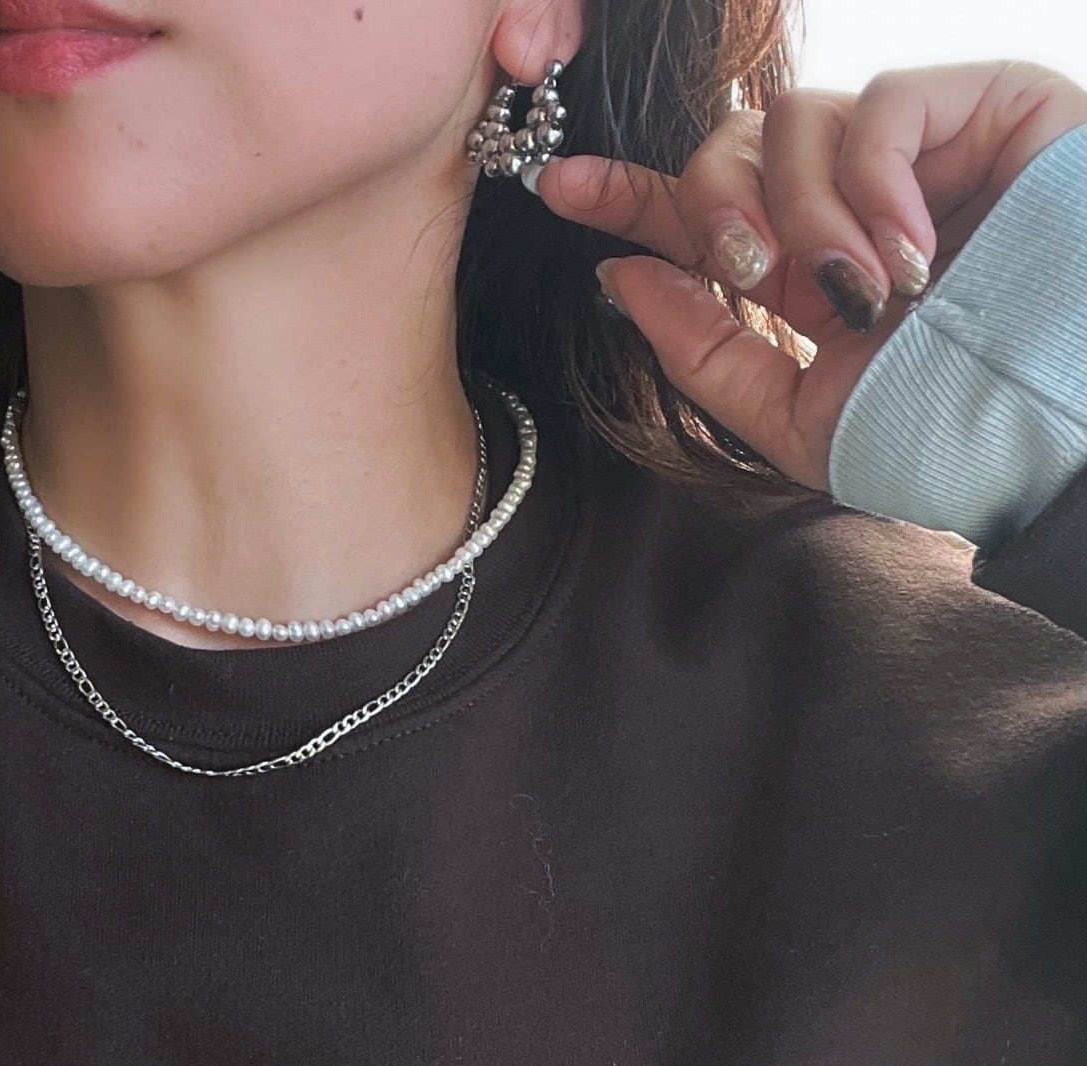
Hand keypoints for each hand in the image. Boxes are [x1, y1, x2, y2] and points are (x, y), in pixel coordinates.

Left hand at [535, 61, 1086, 493]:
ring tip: (859, 290)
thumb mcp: (797, 415)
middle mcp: (844, 205)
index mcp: (798, 272)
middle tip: (744, 270)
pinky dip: (872, 181)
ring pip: (794, 118)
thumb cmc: (940, 430)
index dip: (628, 194)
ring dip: (802, 211)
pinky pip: (881, 103)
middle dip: (713, 204)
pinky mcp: (982, 111)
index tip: (559, 187)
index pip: (699, 213)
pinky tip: (907, 251)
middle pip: (729, 147)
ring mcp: (912, 156)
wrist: (1053, 428)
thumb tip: (622, 275)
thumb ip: (703, 352)